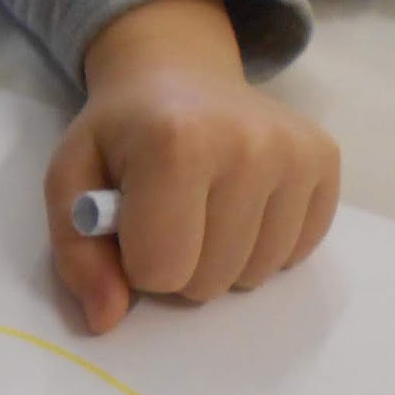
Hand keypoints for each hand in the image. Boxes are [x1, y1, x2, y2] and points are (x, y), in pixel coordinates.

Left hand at [46, 0, 339, 332]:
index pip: (159, 271)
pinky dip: (260, 246)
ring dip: (219, 261)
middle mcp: (248, 146)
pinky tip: (239, 205)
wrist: (177, 73)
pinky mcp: (325, 161)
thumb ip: (76, 256)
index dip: (134, 263)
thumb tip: (108, 321)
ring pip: (254, 275)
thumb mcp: (69, 183)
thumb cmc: (119, 134)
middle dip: (177, 266)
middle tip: (166, 216)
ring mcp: (295, 154)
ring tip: (201, 210)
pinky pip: (294, 254)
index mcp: (176, 145)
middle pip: (208, 281)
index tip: (131, 224)